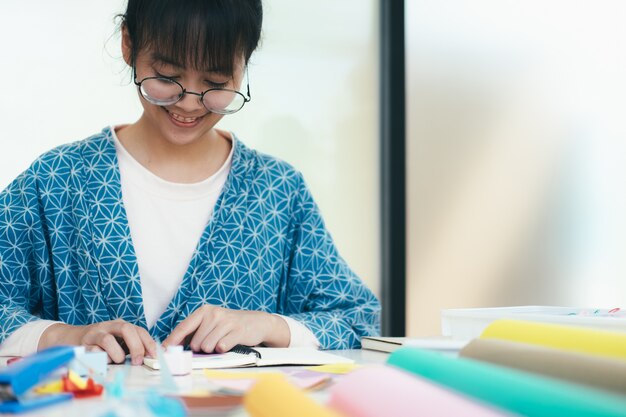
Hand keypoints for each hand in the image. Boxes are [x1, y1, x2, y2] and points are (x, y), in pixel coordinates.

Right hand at [39, 319, 156, 364]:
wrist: (71, 338)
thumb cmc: (100, 343)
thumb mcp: (118, 342)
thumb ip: (131, 347)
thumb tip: (149, 358)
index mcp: (121, 325)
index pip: (139, 330)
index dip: (148, 342)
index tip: (154, 356)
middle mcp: (109, 326)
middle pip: (126, 329)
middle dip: (135, 347)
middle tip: (137, 362)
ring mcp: (95, 333)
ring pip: (108, 339)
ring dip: (116, 354)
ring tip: (117, 361)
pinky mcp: (82, 344)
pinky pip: (93, 352)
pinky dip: (100, 359)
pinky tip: (102, 361)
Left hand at [163, 305, 290, 352]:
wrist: (256, 322)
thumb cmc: (228, 325)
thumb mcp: (210, 323)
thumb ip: (193, 332)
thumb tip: (171, 346)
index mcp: (204, 311)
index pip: (183, 327)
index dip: (172, 341)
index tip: (164, 351)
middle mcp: (214, 313)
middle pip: (196, 342)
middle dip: (201, 348)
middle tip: (212, 342)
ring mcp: (226, 321)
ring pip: (207, 347)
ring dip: (213, 349)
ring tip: (221, 341)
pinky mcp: (238, 330)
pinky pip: (222, 347)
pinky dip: (224, 349)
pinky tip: (229, 342)